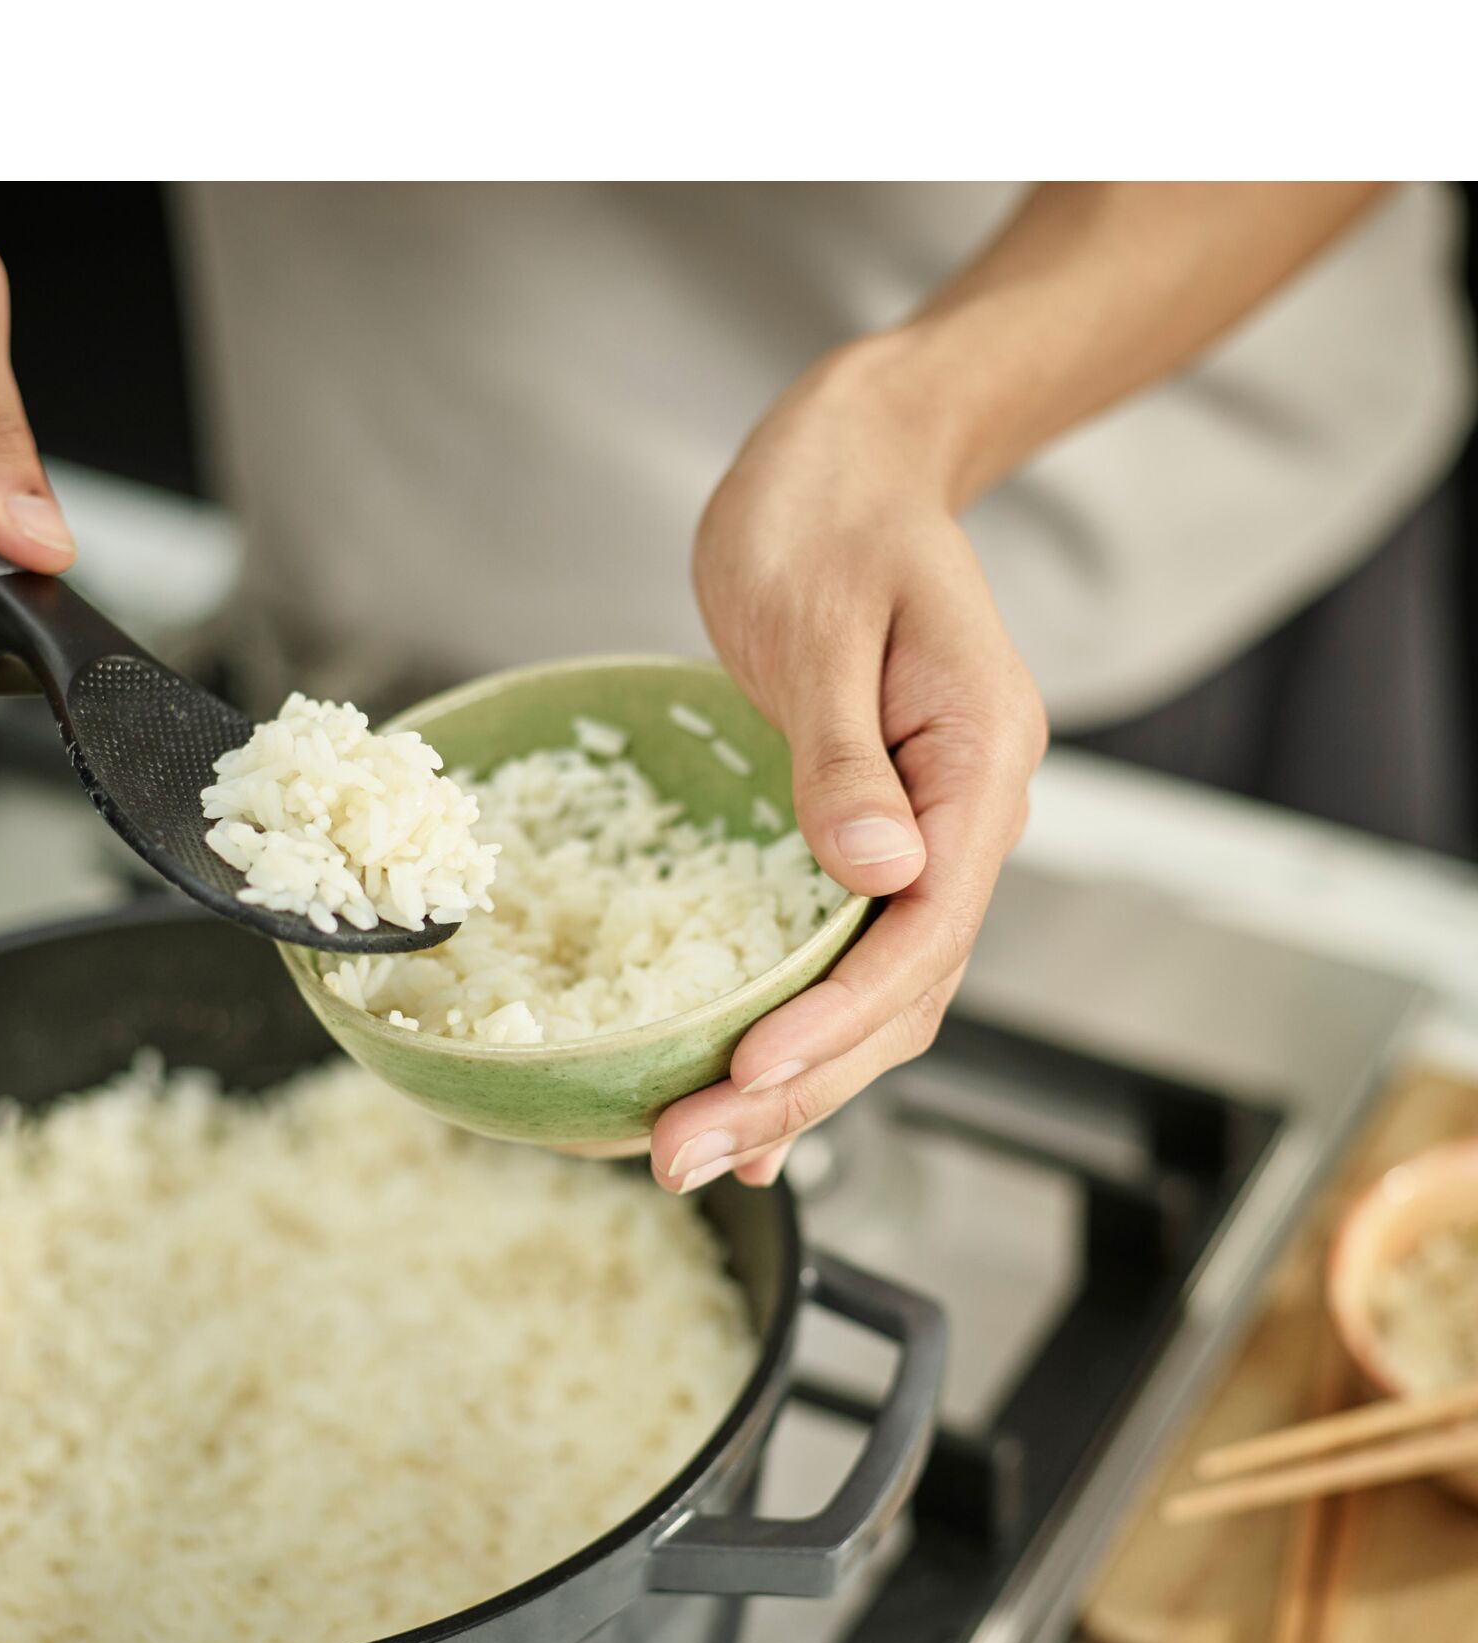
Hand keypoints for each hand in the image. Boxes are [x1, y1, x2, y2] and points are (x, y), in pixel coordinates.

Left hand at [653, 341, 1045, 1193]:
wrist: (850, 464)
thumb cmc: (830, 512)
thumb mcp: (823, 619)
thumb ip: (847, 753)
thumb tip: (880, 873)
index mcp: (976, 763)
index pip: (924, 927)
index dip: (838, 1014)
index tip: (753, 1071)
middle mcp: (963, 818)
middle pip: (899, 991)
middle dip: (798, 1084)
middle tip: (688, 1156)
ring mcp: (922, 836)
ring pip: (875, 996)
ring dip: (791, 1082)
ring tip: (694, 1154)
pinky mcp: (867, 839)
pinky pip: (843, 960)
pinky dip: (795, 1032)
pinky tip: (743, 1095)